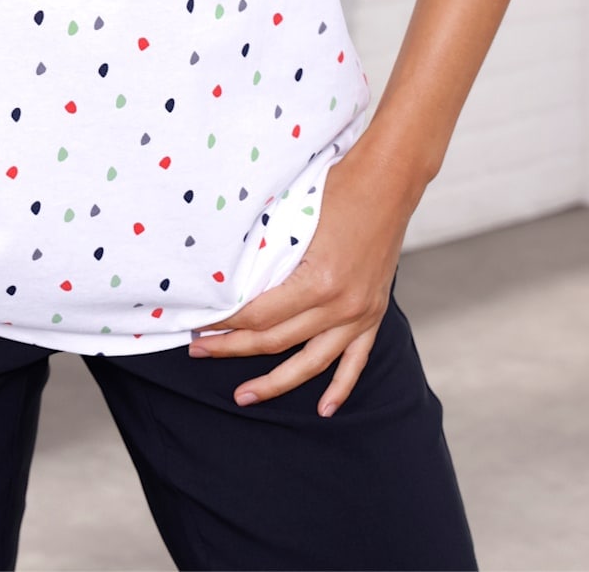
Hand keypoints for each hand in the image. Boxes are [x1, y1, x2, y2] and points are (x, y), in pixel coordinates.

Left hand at [186, 136, 417, 418]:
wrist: (389, 181)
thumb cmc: (338, 188)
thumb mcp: (295, 218)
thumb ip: (269, 254)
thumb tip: (229, 279)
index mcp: (318, 280)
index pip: (260, 316)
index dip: (226, 325)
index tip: (200, 325)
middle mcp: (340, 305)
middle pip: (277, 341)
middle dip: (234, 349)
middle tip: (200, 352)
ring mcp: (360, 313)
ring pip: (311, 363)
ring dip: (275, 382)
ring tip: (244, 395)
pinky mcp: (374, 313)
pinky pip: (355, 361)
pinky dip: (340, 388)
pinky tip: (323, 409)